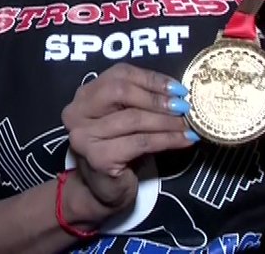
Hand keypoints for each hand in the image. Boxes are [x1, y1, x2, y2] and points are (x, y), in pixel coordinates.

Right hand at [60, 63, 195, 219]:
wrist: (102, 191)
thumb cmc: (119, 150)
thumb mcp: (126, 119)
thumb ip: (140, 102)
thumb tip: (178, 93)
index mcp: (85, 95)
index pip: (119, 74)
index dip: (151, 79)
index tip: (178, 88)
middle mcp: (77, 112)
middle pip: (121, 92)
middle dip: (157, 99)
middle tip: (183, 107)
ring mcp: (84, 135)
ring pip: (134, 119)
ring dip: (167, 122)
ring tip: (187, 125)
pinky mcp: (97, 157)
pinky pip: (140, 142)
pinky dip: (166, 140)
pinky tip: (183, 140)